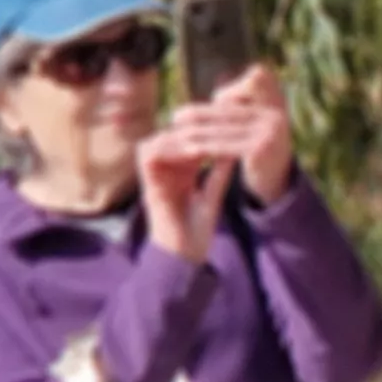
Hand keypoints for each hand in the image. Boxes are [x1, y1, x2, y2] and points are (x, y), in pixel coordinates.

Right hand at [137, 126, 236, 261]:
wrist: (181, 257)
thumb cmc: (197, 233)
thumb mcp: (212, 197)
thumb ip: (219, 174)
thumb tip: (234, 149)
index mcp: (179, 173)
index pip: (188, 141)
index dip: (204, 131)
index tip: (226, 126)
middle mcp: (164, 172)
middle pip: (172, 137)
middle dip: (193, 129)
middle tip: (215, 124)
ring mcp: (154, 177)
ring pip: (158, 140)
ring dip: (179, 136)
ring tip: (204, 136)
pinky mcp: (147, 184)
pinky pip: (150, 155)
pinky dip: (168, 149)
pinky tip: (192, 150)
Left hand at [168, 66, 297, 204]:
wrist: (277, 183)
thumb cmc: (259, 150)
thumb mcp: (255, 125)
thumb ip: (241, 110)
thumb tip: (217, 94)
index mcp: (277, 104)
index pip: (253, 82)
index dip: (231, 90)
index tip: (216, 101)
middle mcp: (276, 114)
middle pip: (229, 109)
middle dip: (200, 113)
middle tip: (176, 116)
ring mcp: (270, 131)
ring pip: (223, 128)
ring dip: (196, 131)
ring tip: (178, 133)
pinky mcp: (260, 150)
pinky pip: (224, 146)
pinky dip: (205, 147)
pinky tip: (189, 150)